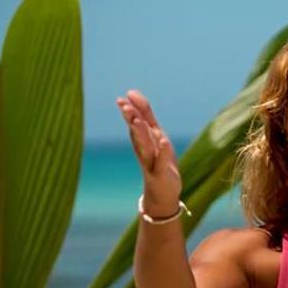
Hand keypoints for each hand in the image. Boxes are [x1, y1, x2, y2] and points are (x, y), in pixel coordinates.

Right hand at [116, 90, 181, 217]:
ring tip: (138, 120)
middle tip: (125, 107)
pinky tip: (164, 141)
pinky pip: (161, 162)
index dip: (130, 110)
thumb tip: (131, 93)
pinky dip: (163, 152)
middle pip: (137, 133)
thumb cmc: (158, 161)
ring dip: (141, 134)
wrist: (161, 194)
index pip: (135, 122)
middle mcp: (144, 150)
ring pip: (145, 146)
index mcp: (142, 140)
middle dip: (131, 120)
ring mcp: (152, 162)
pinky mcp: (160, 174)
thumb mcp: (154, 135)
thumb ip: (146, 115)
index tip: (122, 98)